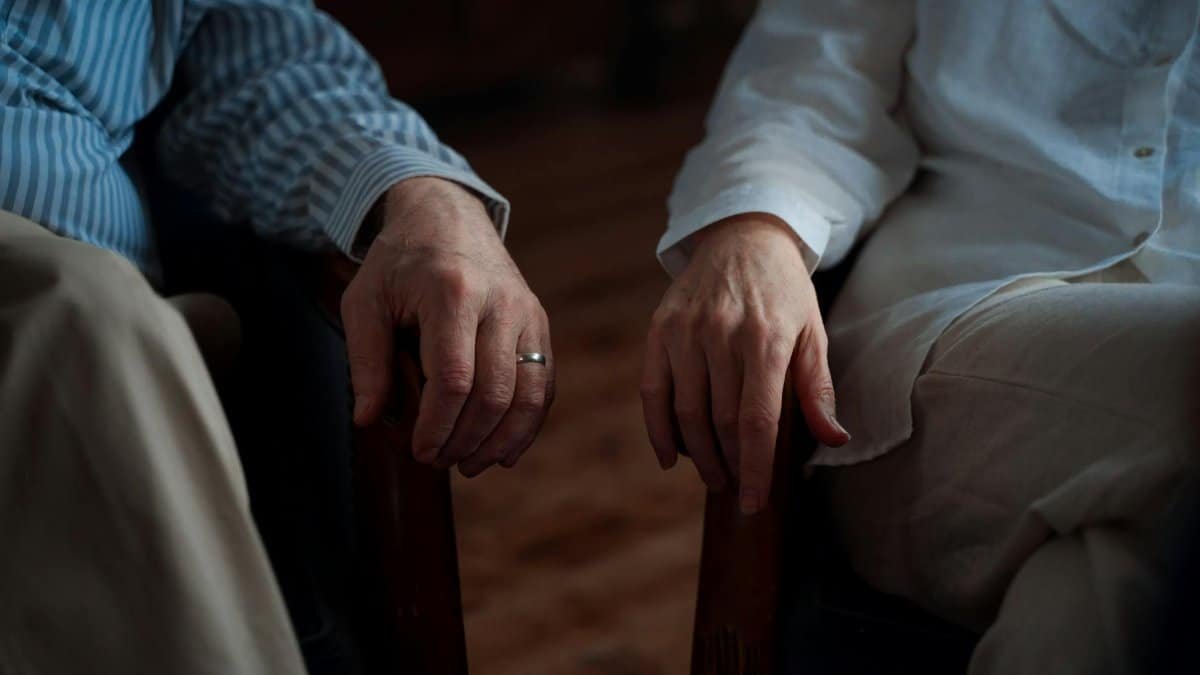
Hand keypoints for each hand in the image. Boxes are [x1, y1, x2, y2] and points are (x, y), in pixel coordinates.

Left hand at [341, 177, 553, 475]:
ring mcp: (526, 312)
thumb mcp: (365, 301)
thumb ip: (366, 361)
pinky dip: (527, 425)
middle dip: (466, 440)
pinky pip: (544, 384)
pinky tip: (504, 452)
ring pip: (528, 394)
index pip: (453, 379)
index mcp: (452, 293)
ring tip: (469, 465)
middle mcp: (500, 302)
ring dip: (499, 441)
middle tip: (438, 462)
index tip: (419, 452)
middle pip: (494, 393)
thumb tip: (370, 421)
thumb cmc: (399, 261)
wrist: (447, 216)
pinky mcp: (539, 323)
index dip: (437, 426)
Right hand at [641, 214, 849, 513]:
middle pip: (721, 422)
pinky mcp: (660, 329)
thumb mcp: (813, 332)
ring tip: (714, 476)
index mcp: (767, 339)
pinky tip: (670, 457)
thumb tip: (835, 439)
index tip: (754, 501)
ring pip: (686, 412)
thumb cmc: (784, 292)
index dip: (754, 467)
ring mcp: (686, 331)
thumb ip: (818, 388)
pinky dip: (657, 430)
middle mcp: (722, 334)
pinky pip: (652, 391)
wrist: (742, 237)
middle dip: (730, 466)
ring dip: (699, 455)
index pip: (757, 419)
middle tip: (737, 490)